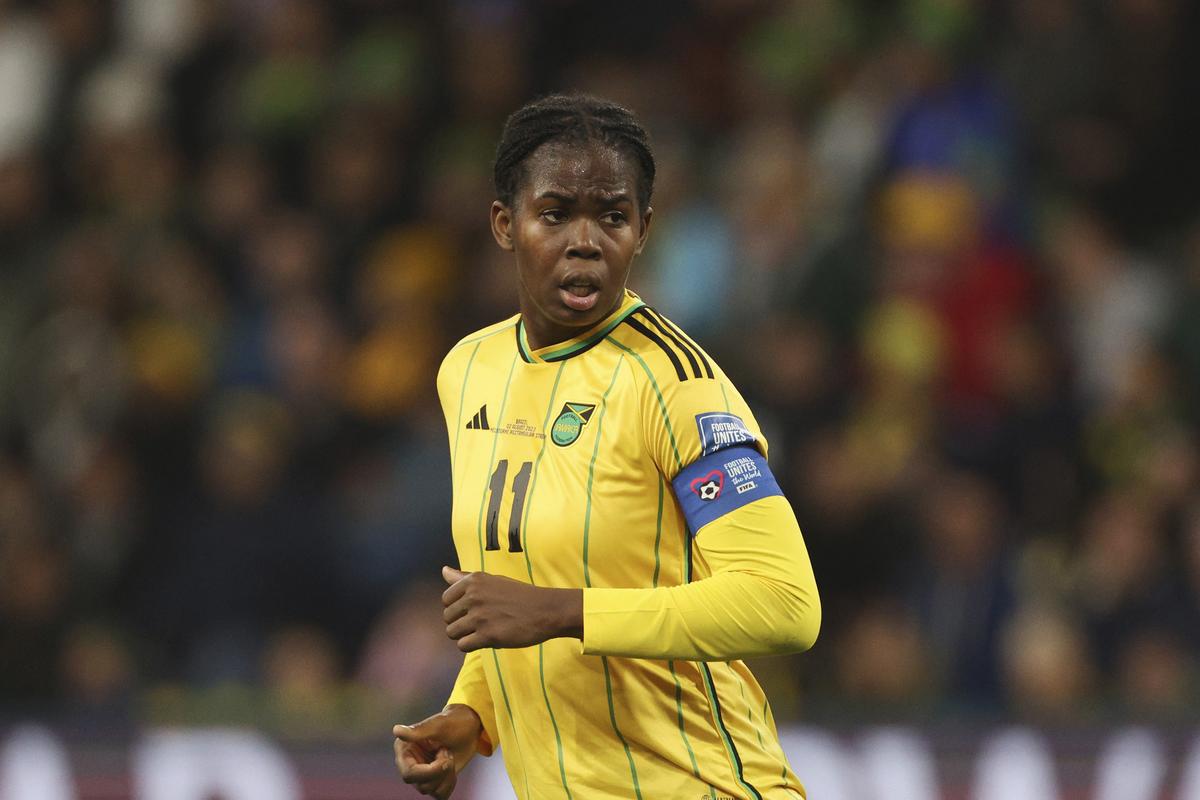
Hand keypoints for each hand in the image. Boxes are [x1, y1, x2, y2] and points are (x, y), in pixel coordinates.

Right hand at [393, 705, 481, 797]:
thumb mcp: (437, 725)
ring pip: (432, 791)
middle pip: (421, 786)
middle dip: (441, 773)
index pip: (409, 774)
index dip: (430, 772)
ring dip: (447, 776)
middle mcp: (409, 764)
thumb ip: (417, 731)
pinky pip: (440, 795)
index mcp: (404, 749)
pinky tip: (452, 769)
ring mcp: (421, 774)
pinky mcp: (432, 781)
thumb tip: (396, 730)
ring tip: (449, 757)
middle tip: (449, 753)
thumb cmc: (452, 722)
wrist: (468, 728)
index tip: (446, 759)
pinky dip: (450, 783)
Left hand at [441, 566, 582, 651]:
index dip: (457, 608)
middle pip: (447, 617)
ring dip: (465, 636)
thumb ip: (465, 578)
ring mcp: (479, 616)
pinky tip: (486, 640)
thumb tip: (444, 571)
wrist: (545, 610)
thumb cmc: (520, 595)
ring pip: (452, 633)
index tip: (474, 610)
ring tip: (482, 632)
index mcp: (474, 581)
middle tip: (480, 623)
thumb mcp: (493, 580)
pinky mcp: (487, 635)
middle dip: (460, 623)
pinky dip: (472, 646)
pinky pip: (463, 646)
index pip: (446, 599)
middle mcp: (473, 596)